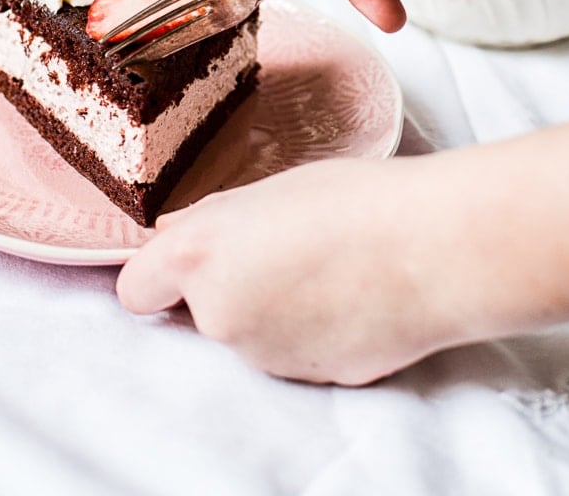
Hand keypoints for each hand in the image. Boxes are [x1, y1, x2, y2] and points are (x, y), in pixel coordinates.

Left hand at [117, 156, 449, 385]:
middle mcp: (219, 317)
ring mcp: (265, 357)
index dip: (158, 275)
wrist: (432, 248)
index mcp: (201, 258)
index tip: (186, 261)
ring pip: (251, 333)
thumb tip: (177, 234)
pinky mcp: (311, 381)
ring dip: (274, 310)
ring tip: (329, 268)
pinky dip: (313, 332)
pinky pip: (296, 352)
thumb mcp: (272, 187)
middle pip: (200, 311)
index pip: (136, 288)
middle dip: (229, 286)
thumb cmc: (355, 199)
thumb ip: (214, 219)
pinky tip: (352, 298)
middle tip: (284, 249)